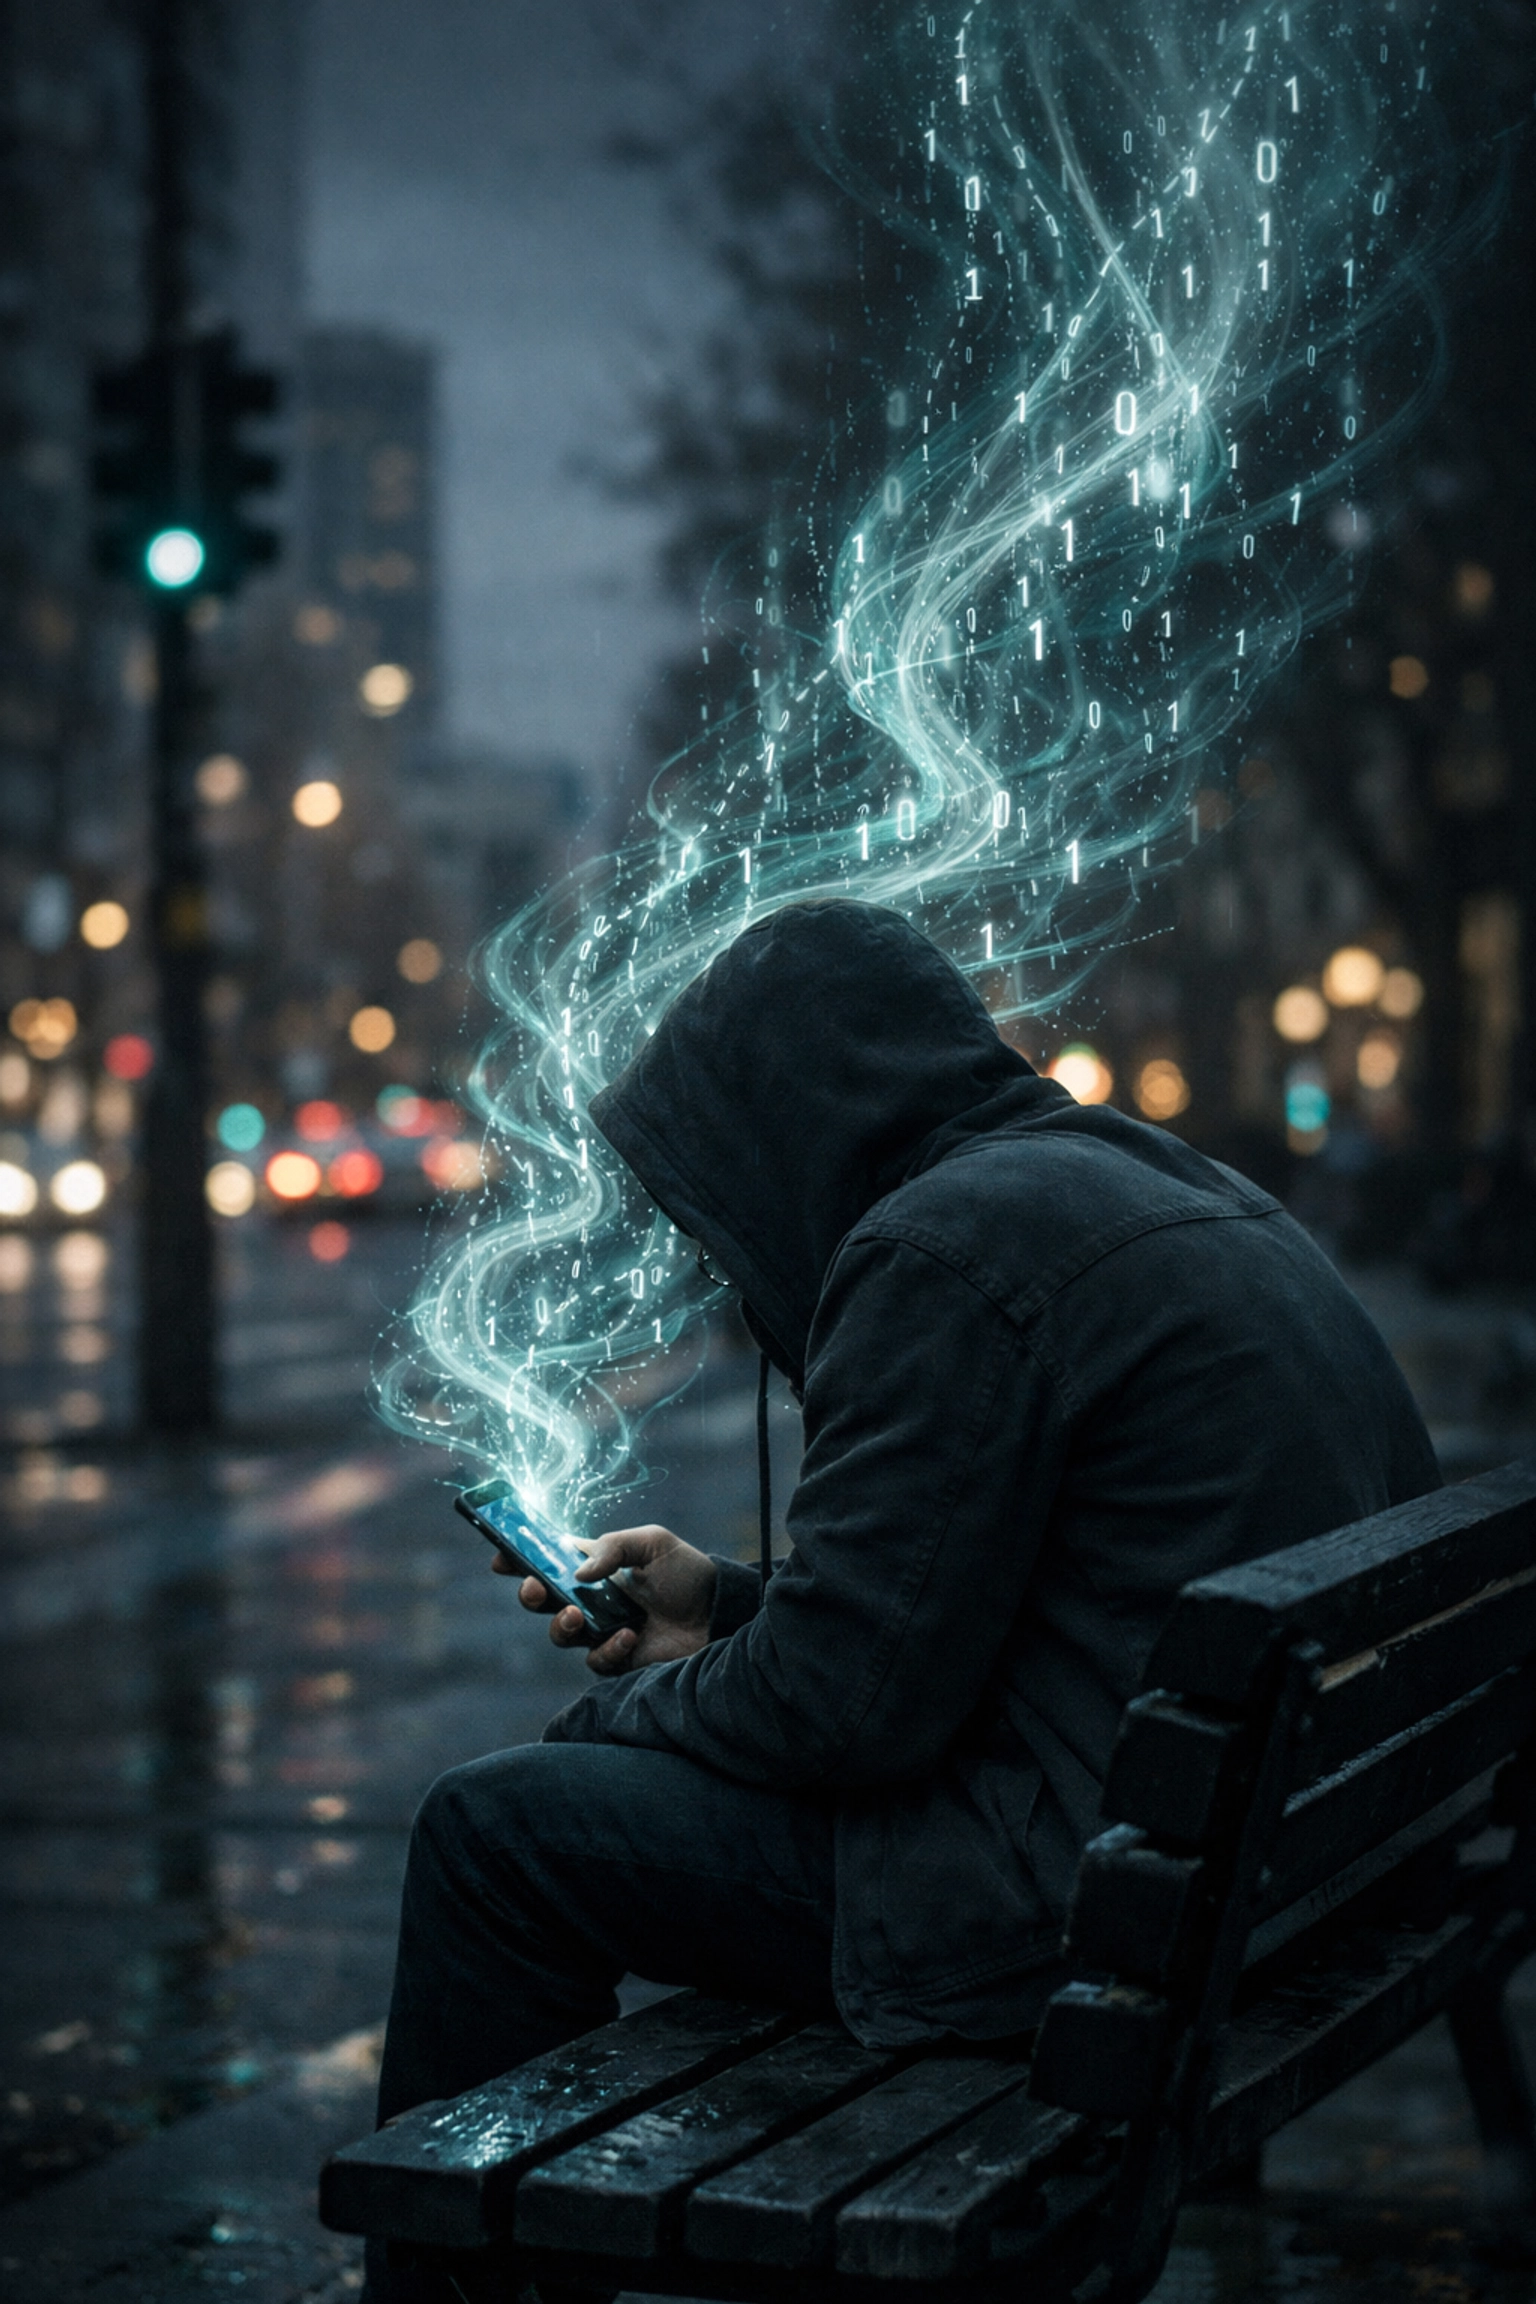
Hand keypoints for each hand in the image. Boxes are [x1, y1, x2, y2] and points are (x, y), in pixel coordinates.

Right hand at [495, 1524, 716, 1675]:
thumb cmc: (686, 1572)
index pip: (548, 1559)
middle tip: (535, 1588)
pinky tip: (630, 1636)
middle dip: (529, 1593)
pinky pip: (595, 1660)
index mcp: (595, 1565)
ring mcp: (601, 1630)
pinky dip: (608, 1648)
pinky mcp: (617, 1658)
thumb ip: (613, 1548)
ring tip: (578, 1615)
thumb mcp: (652, 1543)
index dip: (520, 1558)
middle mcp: (591, 1598)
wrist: (718, 1613)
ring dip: (561, 1625)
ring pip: (560, 1633)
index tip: (501, 1557)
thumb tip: (578, 1575)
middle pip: (542, 1599)